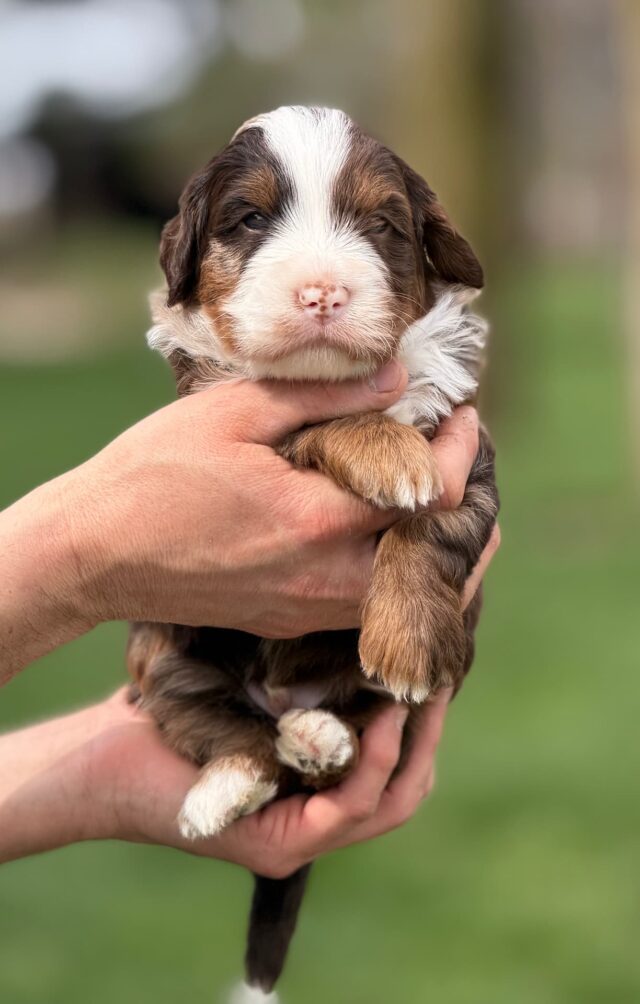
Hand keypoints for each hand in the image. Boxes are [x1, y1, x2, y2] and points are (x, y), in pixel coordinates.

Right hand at [1, 362, 480, 675]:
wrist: (95, 554)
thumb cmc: (153, 474)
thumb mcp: (234, 413)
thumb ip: (326, 396)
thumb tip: (398, 379)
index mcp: (316, 520)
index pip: (429, 492)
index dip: (463, 451)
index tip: (467, 417)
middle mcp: (323, 578)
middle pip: (437, 558)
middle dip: (466, 508)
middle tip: (464, 461)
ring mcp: (307, 609)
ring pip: (406, 590)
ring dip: (434, 545)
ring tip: (434, 495)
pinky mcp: (289, 621)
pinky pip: (366, 605)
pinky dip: (394, 570)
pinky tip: (384, 532)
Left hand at [91, 526, 499, 876]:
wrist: (108, 750)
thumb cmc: (179, 705)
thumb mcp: (259, 677)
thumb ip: (309, 665)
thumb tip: (363, 603)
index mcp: (321, 783)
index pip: (401, 759)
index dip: (427, 713)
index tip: (436, 656)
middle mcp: (319, 818)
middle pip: (409, 786)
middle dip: (432, 728)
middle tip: (441, 671)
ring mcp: (302, 839)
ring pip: (394, 801)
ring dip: (413, 743)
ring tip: (420, 687)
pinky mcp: (278, 846)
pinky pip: (351, 809)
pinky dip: (374, 762)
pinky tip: (383, 715)